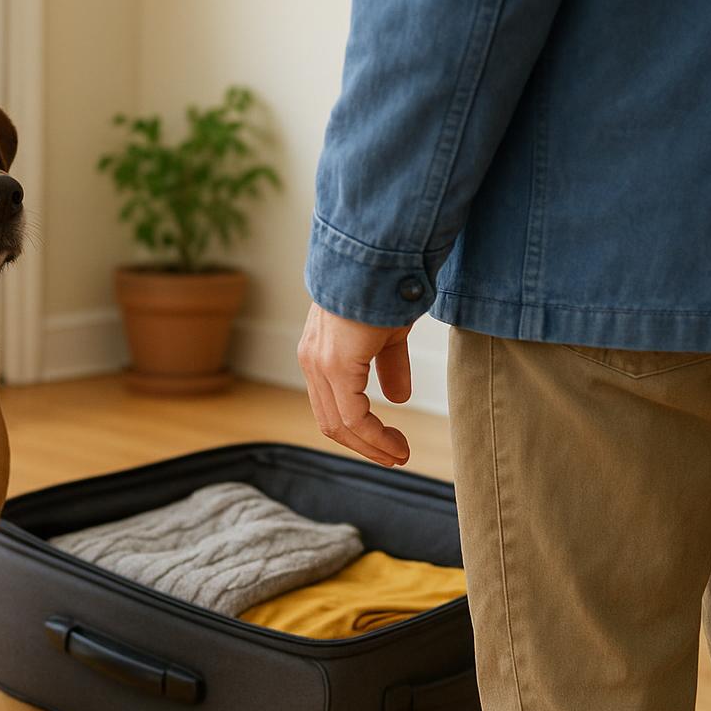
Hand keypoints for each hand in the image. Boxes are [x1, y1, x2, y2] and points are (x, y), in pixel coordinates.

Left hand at [297, 302, 411, 465]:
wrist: (380, 254)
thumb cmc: (385, 286)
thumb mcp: (388, 334)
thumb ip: (389, 366)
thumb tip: (398, 398)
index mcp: (320, 353)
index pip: (332, 405)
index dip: (360, 430)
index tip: (392, 442)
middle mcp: (312, 361)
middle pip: (331, 421)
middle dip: (365, 445)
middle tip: (396, 456)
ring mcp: (320, 363)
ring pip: (339, 424)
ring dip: (371, 445)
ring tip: (399, 454)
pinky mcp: (335, 364)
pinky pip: (352, 416)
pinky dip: (374, 436)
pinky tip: (394, 443)